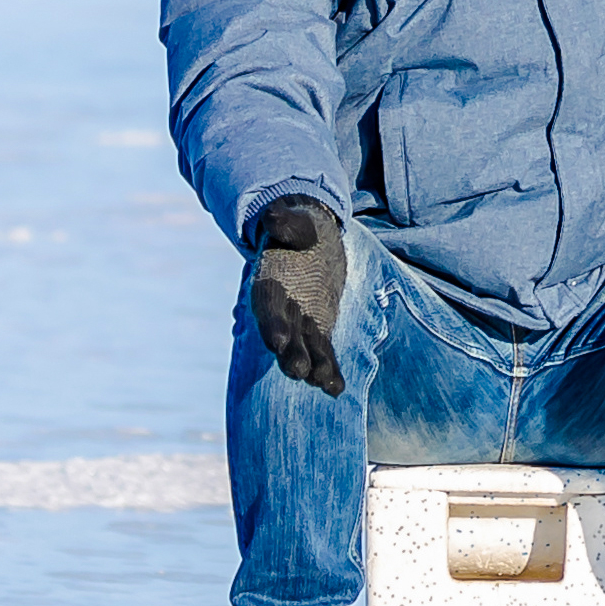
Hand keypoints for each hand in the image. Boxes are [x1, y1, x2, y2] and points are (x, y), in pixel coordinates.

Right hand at [246, 195, 352, 394]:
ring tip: (321, 382)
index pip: (268, 307)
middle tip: (298, 371)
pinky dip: (328, 369)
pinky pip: (323, 350)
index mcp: (269, 284)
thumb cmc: (297, 227)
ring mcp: (299, 321)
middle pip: (284, 334)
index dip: (272, 324)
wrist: (309, 239)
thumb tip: (273, 216)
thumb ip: (284, 223)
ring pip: (304, 347)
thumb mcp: (293, 221)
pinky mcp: (318, 327)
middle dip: (290, 353)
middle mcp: (281, 308)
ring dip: (311, 366)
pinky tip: (335, 389)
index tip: (277, 341)